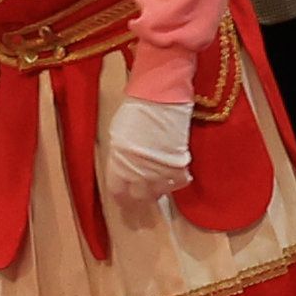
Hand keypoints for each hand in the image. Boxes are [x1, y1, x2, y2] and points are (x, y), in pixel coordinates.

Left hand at [100, 97, 197, 223]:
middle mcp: (139, 173)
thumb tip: (123, 168)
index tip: (123, 196)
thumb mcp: (117, 135)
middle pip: (139, 196)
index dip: (120, 195)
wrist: (160, 99)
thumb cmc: (135, 111)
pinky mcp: (178, 165)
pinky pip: (177, 183)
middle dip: (138, 196)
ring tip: (156, 185)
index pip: (118, 191)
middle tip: (140, 193)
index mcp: (119, 165)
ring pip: (158, 192)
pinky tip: (173, 177)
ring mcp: (160, 171)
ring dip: (156, 190)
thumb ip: (119, 157)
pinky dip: (175, 182)